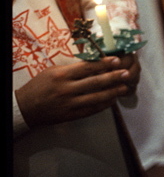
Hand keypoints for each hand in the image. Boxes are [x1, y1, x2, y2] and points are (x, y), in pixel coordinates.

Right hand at [15, 56, 138, 127]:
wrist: (24, 108)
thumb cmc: (39, 86)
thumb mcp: (53, 72)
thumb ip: (73, 69)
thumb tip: (95, 64)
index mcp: (62, 75)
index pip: (87, 67)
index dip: (104, 64)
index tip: (117, 60)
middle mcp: (66, 89)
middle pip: (95, 82)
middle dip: (113, 77)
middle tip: (127, 73)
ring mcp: (69, 104)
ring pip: (96, 98)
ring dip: (112, 92)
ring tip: (125, 87)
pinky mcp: (70, 115)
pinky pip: (91, 110)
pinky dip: (103, 105)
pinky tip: (112, 101)